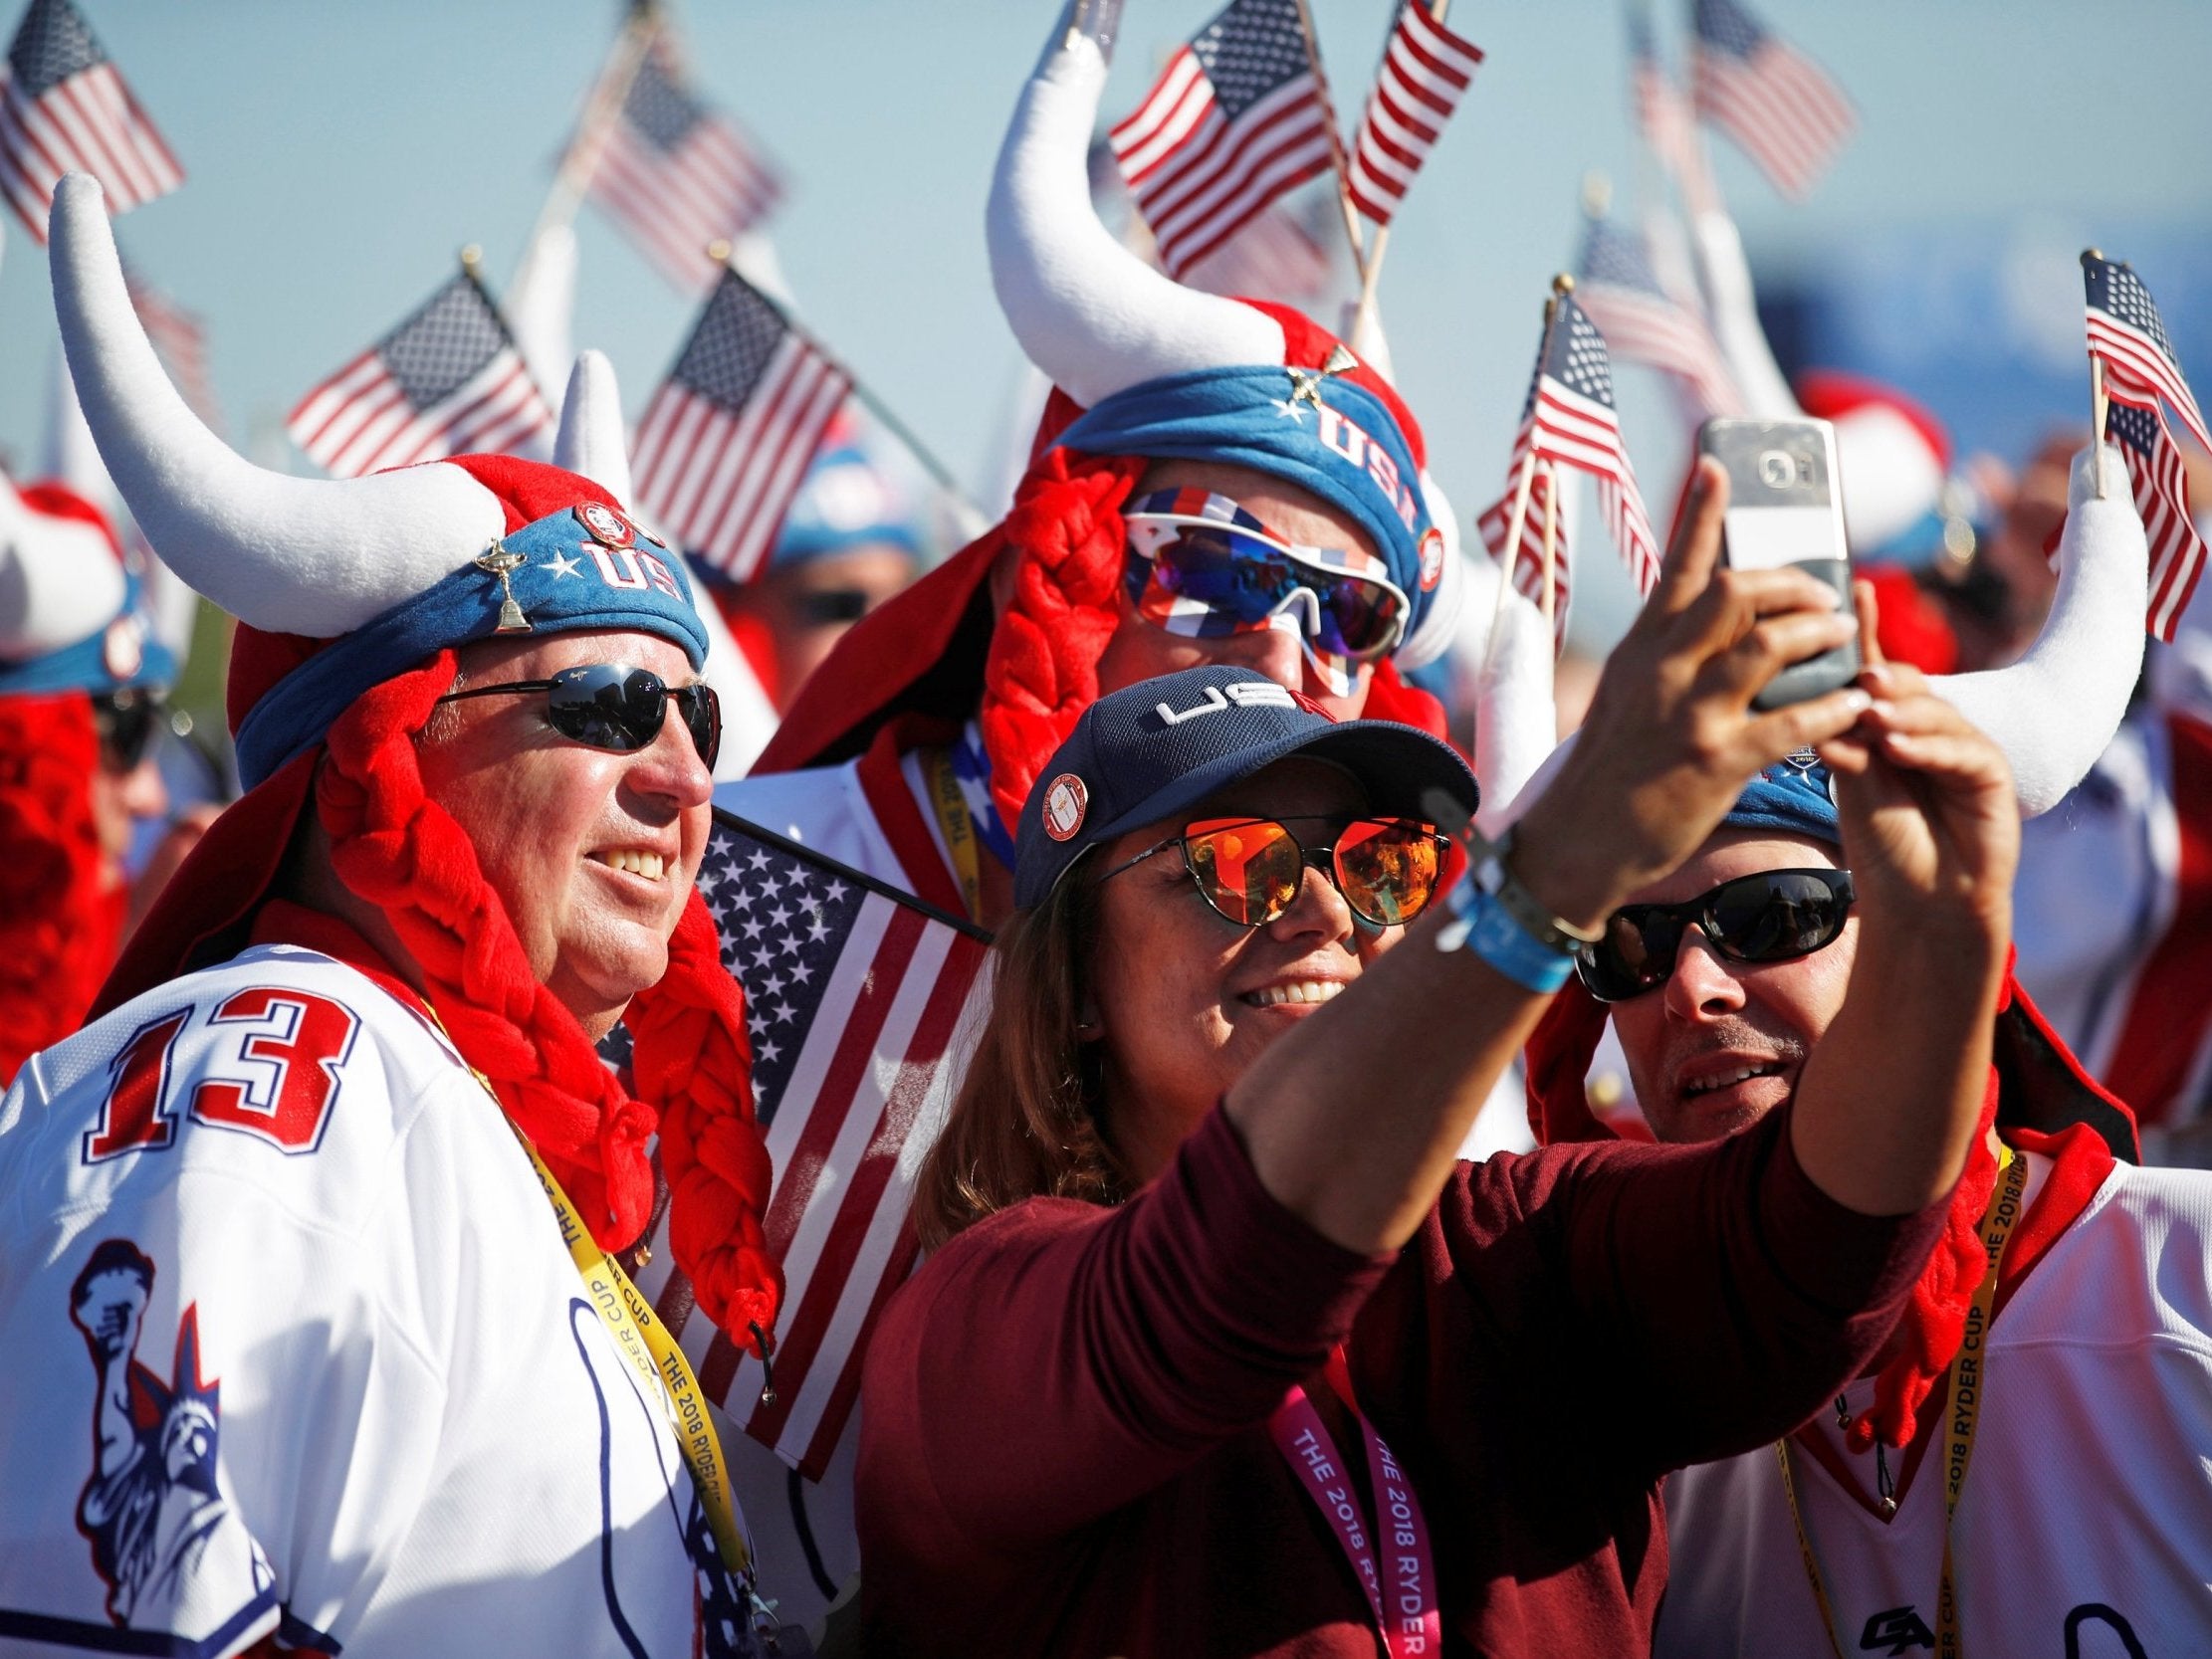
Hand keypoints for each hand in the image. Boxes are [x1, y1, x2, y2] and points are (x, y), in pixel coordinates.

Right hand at [1516, 459, 1868, 926]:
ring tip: (1845, 636)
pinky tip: (1855, 702)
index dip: (1700, 512)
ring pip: (1770, 644)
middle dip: (1793, 582)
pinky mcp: (1718, 761)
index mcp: (1641, 650)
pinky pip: (1793, 721)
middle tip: (1824, 593)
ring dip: (1821, 633)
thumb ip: (1663, 656)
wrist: (1575, 846)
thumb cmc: (1605, 774)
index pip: (1676, 565)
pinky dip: (1833, 707)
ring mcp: (1690, 714)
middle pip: (1737, 591)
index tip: (1718, 468)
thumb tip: (1704, 621)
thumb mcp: (1624, 698)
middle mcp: (1663, 670)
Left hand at [1818, 583, 2017, 942]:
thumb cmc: (1883, 843)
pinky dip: (1929, 747)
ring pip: (1934, 714)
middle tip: (1859, 676)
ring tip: (1873, 716)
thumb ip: (1845, 740)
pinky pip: (1962, 750)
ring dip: (1903, 713)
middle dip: (1884, 678)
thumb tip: (1826, 701)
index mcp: (1889, 726)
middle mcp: (1927, 729)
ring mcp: (1963, 747)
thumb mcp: (1854, 783)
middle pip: (1908, 686)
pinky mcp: (1991, 774)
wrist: (1922, 904)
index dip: (1866, 633)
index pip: (1875, 672)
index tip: (1852, 591)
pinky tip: (1900, 748)